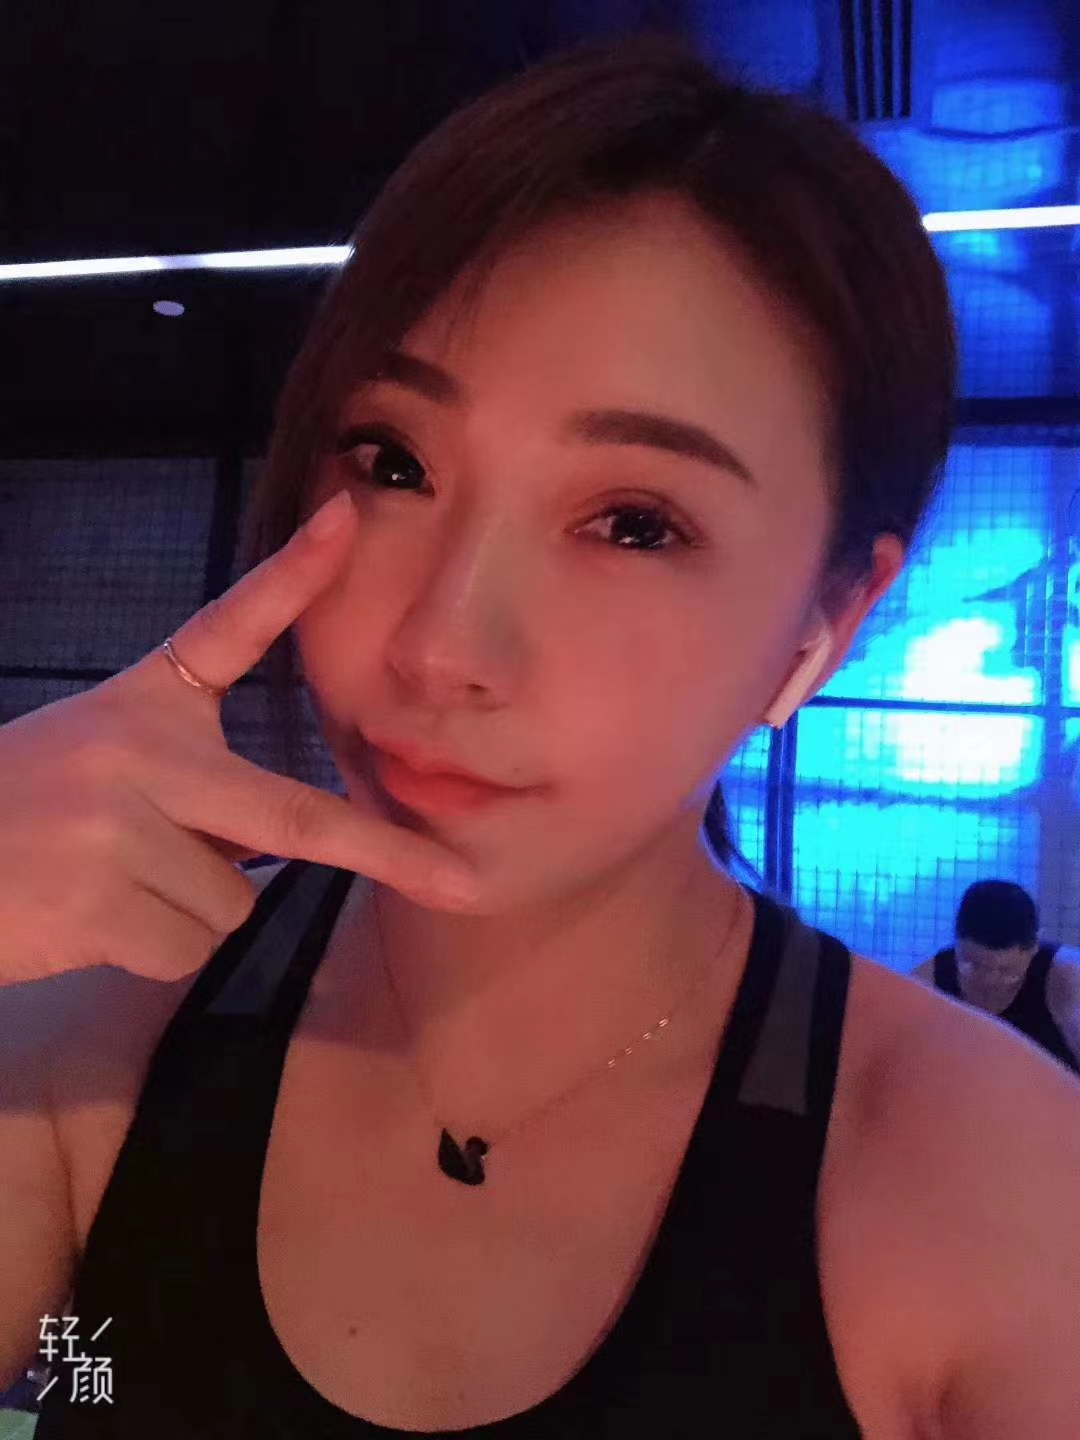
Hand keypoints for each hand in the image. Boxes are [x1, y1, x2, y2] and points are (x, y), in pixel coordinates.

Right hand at [0, 490, 477, 984]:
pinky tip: (86, 918)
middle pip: (294, 813)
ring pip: (231, 902)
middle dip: (387, 855)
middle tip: (457, 882)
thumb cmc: (20, 816)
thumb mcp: (100, 764)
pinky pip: (185, 947)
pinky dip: (149, 950)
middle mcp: (137, 751)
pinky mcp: (100, 899)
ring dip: (187, 914)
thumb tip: (286, 852)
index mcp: (142, 703)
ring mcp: (119, 825)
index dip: (293, 573)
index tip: (349, 517)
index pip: (227, 626)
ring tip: (104, 885)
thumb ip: (193, 787)